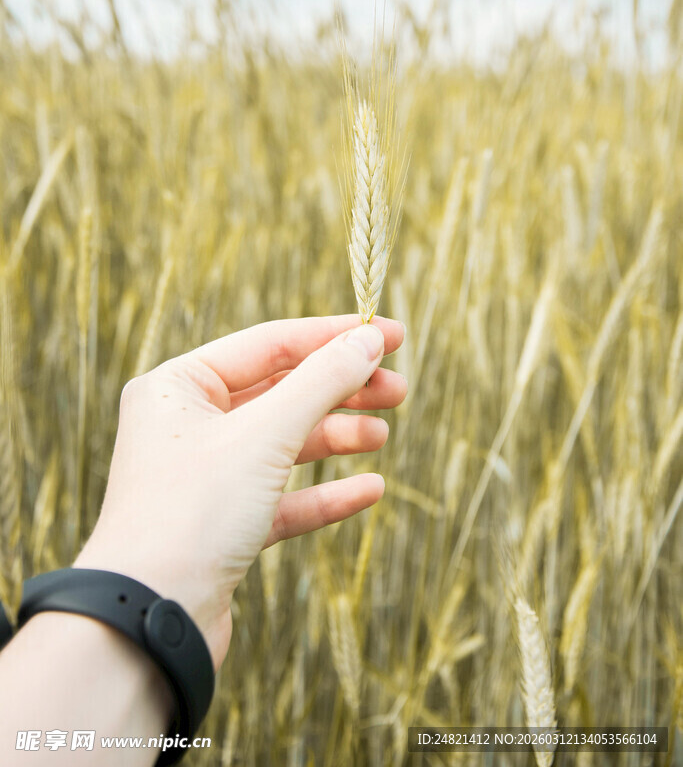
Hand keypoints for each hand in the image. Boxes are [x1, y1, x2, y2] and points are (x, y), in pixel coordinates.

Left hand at [74, 315, 406, 669]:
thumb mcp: (265, 435)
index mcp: (179, 387)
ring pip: (284, 445)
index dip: (334, 337)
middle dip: (341, 390)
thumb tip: (368, 339)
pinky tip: (370, 489)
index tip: (392, 335)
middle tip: (398, 390)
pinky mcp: (221, 527)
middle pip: (280, 393)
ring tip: (382, 436)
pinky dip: (325, 492)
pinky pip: (282, 498)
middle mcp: (187, 426)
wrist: (150, 619)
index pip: (270, 344)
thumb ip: (322, 382)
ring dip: (336, 437)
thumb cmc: (193, 512)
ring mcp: (204, 478)